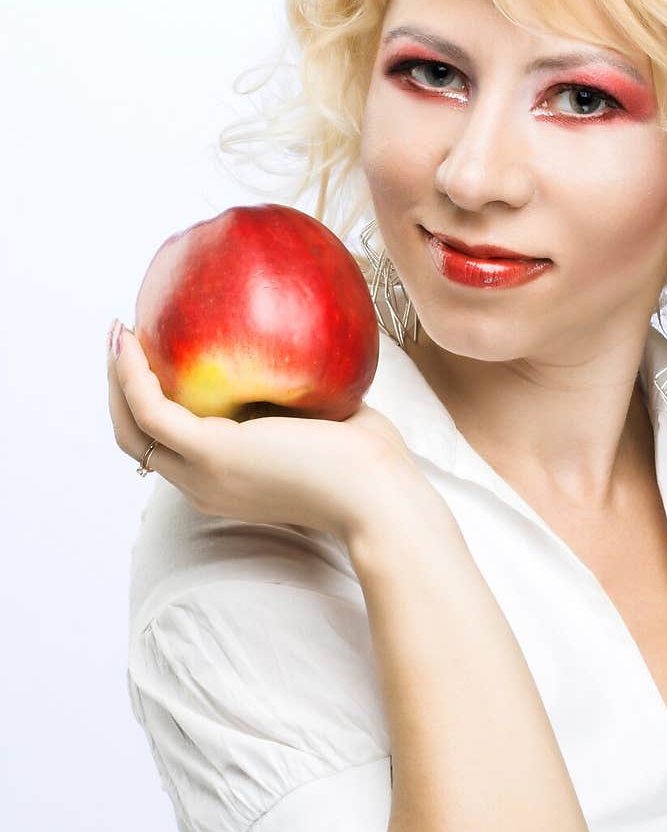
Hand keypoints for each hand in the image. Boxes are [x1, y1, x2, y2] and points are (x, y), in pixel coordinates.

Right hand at [106, 320, 417, 541]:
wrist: (382, 498)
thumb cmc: (373, 466)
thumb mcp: (326, 420)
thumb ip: (303, 393)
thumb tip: (305, 347)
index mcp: (229, 482)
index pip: (171, 449)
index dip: (152, 406)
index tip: (152, 360)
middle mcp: (206, 485)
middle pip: (139, 440)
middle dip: (122, 389)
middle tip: (123, 341)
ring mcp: (205, 472)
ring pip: (133, 426)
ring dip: (118, 377)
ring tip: (120, 332)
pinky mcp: (212, 451)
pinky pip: (150, 409)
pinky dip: (131, 374)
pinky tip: (132, 341)